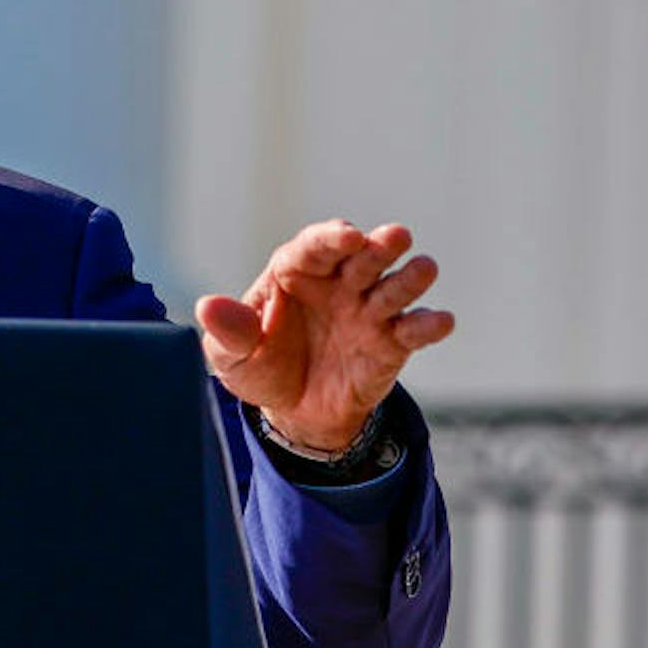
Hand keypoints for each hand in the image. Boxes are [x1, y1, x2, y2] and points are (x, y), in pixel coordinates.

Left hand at [195, 220, 454, 450]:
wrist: (295, 412)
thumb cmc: (260, 368)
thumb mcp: (231, 356)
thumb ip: (227, 332)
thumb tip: (207, 306)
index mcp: (296, 272)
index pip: (315, 246)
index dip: (331, 238)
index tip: (348, 236)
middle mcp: (338, 284)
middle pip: (361, 257)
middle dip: (379, 246)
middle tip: (394, 236)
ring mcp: (368, 312)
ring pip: (393, 287)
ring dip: (409, 278)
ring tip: (424, 268)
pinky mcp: (392, 344)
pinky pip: (413, 330)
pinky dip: (429, 325)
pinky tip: (440, 321)